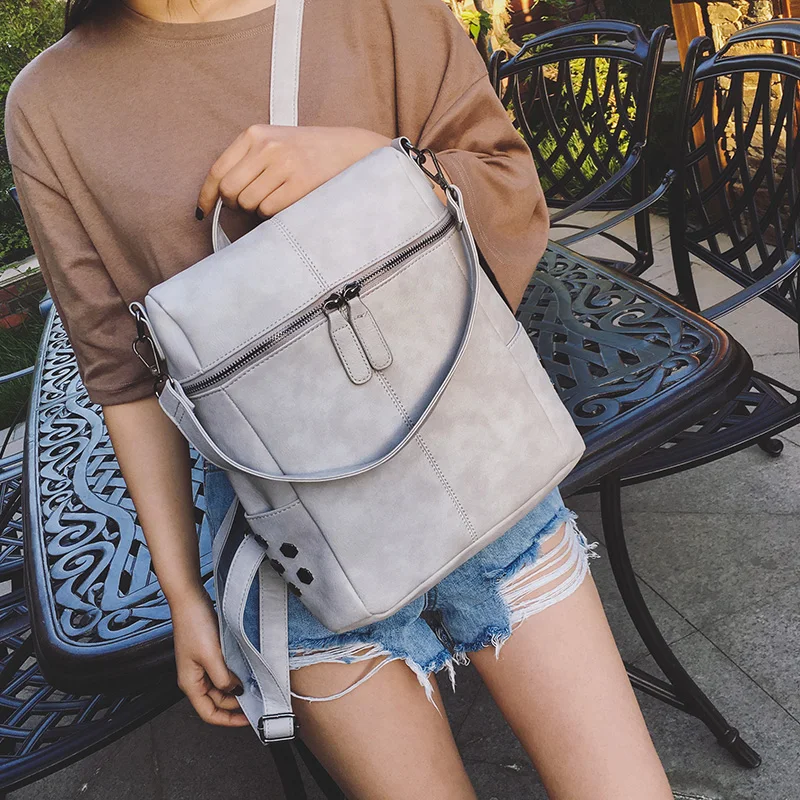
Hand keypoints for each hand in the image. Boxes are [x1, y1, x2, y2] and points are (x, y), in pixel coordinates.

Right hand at [171, 588, 248, 727]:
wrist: (190, 600)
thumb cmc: (194, 625)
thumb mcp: (211, 655)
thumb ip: (223, 678)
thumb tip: (235, 691)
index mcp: (190, 683)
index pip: (209, 714)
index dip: (228, 720)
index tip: (248, 720)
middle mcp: (195, 678)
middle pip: (217, 702)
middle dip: (236, 704)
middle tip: (257, 701)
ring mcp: (201, 666)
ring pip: (221, 687)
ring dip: (236, 688)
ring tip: (255, 687)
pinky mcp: (208, 654)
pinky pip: (223, 672)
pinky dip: (234, 674)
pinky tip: (246, 671)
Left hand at [197, 125, 391, 219]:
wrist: (351, 150)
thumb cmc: (311, 152)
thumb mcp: (276, 143)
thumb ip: (248, 161)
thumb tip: (220, 195)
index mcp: (256, 134)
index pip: (218, 170)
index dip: (207, 196)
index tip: (204, 211)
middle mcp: (267, 147)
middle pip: (230, 191)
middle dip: (236, 205)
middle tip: (251, 204)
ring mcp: (284, 165)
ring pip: (250, 204)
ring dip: (259, 210)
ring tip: (277, 198)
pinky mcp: (300, 184)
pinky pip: (270, 211)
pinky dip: (275, 214)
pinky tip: (288, 202)